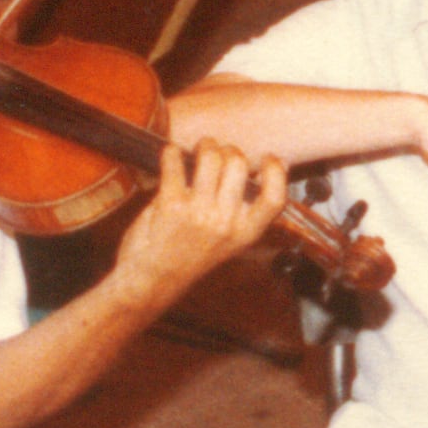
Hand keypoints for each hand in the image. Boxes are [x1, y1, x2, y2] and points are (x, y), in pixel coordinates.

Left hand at [117, 136, 284, 295]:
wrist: (152, 281)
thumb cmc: (190, 258)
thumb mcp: (229, 241)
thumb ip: (244, 210)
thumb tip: (268, 169)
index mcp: (245, 233)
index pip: (274, 198)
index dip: (276, 172)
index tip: (268, 158)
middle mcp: (226, 222)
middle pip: (238, 163)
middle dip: (227, 150)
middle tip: (217, 152)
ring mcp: (199, 213)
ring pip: (211, 157)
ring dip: (204, 146)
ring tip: (197, 149)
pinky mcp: (171, 205)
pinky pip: (175, 162)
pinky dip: (171, 153)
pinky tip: (170, 156)